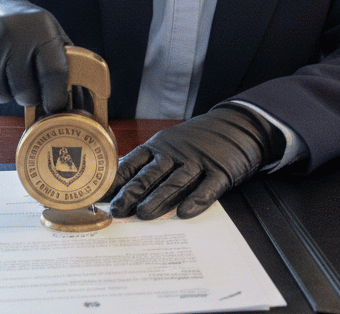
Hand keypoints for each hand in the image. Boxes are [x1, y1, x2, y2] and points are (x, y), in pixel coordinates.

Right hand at [0, 0, 69, 113]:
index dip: (56, 96)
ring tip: (5, 77)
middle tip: (26, 88)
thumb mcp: (46, 29)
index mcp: (39, 28)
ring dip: (4, 94)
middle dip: (28, 96)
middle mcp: (11, 34)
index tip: (55, 106)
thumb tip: (79, 93)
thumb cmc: (19, 24)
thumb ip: (62, 57)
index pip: (54, 72)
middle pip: (24, 90)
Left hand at [107, 104, 285, 219]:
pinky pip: (208, 188)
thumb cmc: (197, 140)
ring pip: (176, 182)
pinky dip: (196, 200)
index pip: (133, 163)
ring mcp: (199, 161)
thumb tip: (115, 185)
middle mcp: (176, 153)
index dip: (117, 181)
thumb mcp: (169, 143)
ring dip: (159, 199)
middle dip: (132, 193)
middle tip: (118, 210)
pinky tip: (185, 212)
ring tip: (144, 214)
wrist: (237, 125)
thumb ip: (146, 162)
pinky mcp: (221, 171)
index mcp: (160, 146)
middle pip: (151, 174)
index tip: (102, 197)